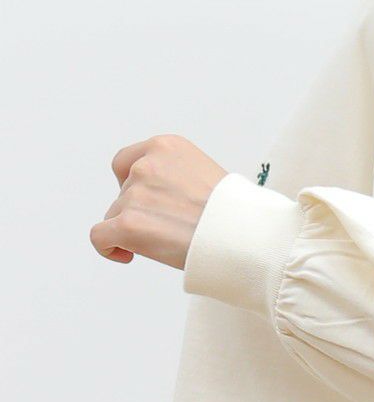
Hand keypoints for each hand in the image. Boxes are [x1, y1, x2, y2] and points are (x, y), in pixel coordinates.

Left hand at [89, 134, 226, 268]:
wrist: (246, 236)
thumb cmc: (236, 213)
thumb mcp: (205, 173)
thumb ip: (175, 177)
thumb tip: (162, 199)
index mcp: (166, 147)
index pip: (127, 162)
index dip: (133, 185)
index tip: (149, 203)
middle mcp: (146, 165)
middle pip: (122, 192)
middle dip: (139, 212)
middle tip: (170, 230)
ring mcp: (135, 195)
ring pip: (115, 216)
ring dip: (134, 231)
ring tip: (168, 244)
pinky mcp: (128, 224)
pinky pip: (99, 236)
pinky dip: (108, 247)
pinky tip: (125, 254)